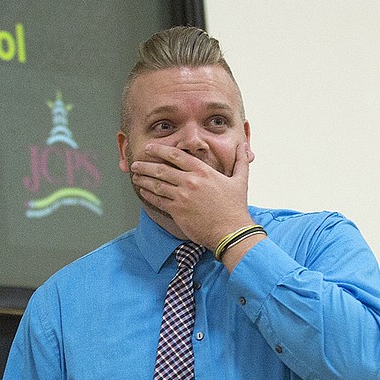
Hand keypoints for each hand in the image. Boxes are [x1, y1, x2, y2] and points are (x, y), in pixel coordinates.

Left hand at [130, 141, 254, 247]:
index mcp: (203, 171)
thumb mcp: (241, 180)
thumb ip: (240, 161)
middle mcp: (190, 182)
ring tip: (135, 176)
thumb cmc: (236, 207)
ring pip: (156, 184)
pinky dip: (148, 194)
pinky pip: (158, 200)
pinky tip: (143, 191)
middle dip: (145, 165)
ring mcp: (182, 197)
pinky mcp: (178, 211)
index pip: (176, 155)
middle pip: (161, 169)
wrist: (231, 231)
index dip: (160, 150)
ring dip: (143, 179)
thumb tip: (243, 147)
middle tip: (136, 163)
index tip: (150, 148)